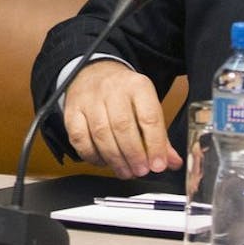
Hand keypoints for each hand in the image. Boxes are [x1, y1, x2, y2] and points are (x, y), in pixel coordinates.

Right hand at [60, 60, 182, 178]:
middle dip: (134, 155)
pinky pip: (80, 139)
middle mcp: (112, 89)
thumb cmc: (124, 95)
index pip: (149, 118)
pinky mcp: (72, 111)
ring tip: (125, 171)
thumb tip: (171, 161)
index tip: (158, 165)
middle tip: (141, 171)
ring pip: (101, 134)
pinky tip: (103, 162)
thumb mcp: (147, 106)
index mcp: (137, 86)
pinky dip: (92, 155)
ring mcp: (89, 100)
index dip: (155, 145)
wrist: (94, 74)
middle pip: (123, 126)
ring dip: (115, 159)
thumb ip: (159, 136)